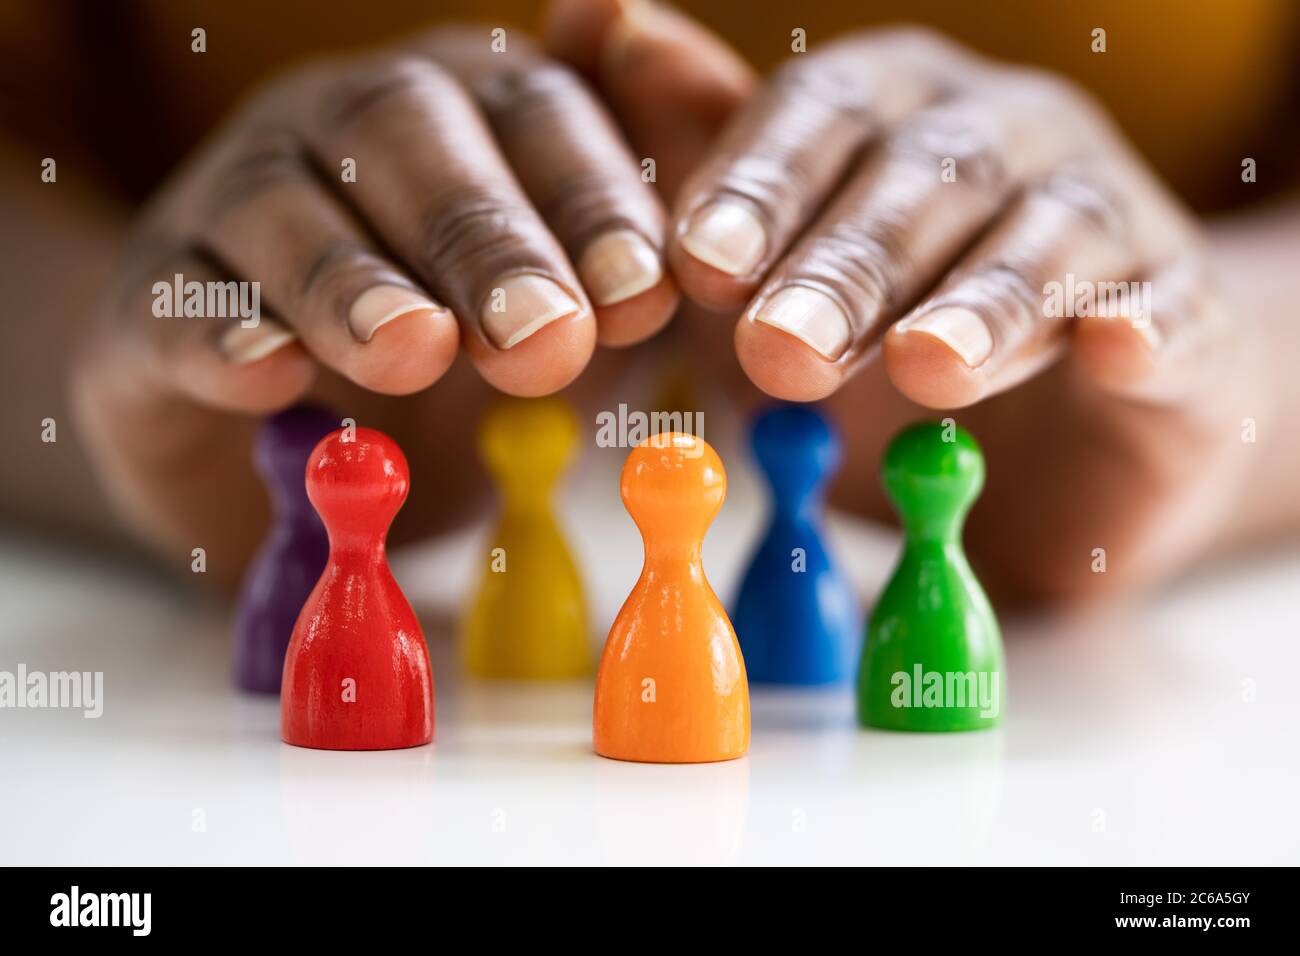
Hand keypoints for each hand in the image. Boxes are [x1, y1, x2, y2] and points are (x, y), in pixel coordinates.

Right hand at [70, 26, 683, 585]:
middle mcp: (341, 133)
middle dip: (484, 236)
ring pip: (281, 209)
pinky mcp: (147, 304)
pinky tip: (268, 371)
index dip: (593, 196)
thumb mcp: (567, 300)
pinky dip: (219, 332)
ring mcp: (231, 206)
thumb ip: (625, 235)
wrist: (298, 439)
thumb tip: (674, 191)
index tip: (645, 294)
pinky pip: (170, 303)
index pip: (534, 112)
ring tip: (414, 350)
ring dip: (352, 280)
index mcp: (462, 115)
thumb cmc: (459, 358)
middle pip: (406, 136)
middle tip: (544, 337)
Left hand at [553, 4, 1261, 601]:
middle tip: (781, 350)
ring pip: (1044, 239)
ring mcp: (1103, 220)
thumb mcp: (778, 251)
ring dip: (980, 301)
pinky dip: (1141, 325)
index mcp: (891, 112)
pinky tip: (1113, 347)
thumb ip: (704, 152)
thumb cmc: (892, 319)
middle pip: (924, 178)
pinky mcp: (1182, 316)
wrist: (1067, 419)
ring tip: (924, 367)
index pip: (821, 117)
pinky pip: (1168, 310)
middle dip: (848, 265)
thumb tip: (592, 19)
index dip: (760, 185)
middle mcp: (1000, 139)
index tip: (700, 267)